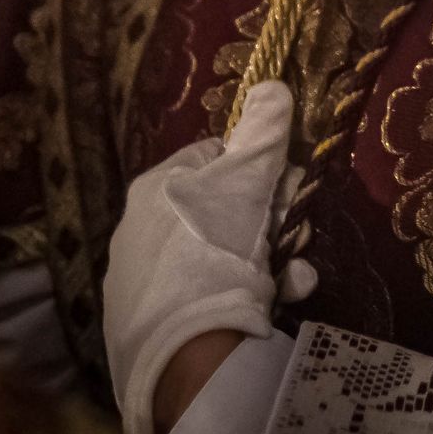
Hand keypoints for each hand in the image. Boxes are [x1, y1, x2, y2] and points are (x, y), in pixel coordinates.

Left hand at [103, 81, 316, 433]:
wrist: (188, 351)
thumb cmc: (217, 249)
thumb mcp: (247, 182)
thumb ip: (263, 134)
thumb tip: (272, 82)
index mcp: (154, 187)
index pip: (213, 159)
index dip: (258, 171)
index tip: (286, 190)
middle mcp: (136, 230)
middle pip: (220, 211)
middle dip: (268, 223)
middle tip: (296, 237)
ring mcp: (138, 283)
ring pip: (218, 259)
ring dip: (265, 263)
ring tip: (293, 279)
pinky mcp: (145, 329)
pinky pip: (204, 301)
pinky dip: (238, 300)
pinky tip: (266, 309)